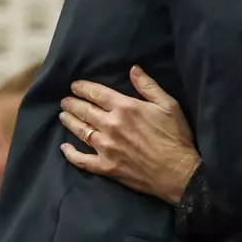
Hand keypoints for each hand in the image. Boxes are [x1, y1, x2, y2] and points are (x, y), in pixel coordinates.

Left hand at [60, 66, 200, 205]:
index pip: (96, 93)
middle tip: (65, 101)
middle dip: (72, 103)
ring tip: (63, 116)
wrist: (178, 173)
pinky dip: (71, 154)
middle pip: (84, 111)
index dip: (83, 88)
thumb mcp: (169, 105)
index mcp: (126, 108)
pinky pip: (82, 160)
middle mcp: (111, 125)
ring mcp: (106, 147)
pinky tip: (64, 148)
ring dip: (69, 122)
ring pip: (80, 131)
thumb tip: (133, 69)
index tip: (74, 86)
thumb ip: (148, 86)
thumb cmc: (176, 137)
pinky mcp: (106, 167)